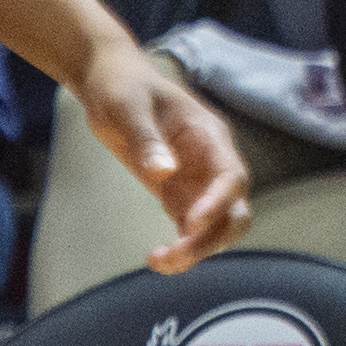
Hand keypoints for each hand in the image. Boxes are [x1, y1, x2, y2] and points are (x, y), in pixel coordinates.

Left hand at [77, 39, 252, 270]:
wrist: (111, 83)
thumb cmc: (123, 87)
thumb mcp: (128, 107)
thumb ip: (147, 139)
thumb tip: (164, 173)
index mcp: (209, 137)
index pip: (231, 176)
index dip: (218, 204)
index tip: (190, 225)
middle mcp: (210, 162)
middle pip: (234, 210)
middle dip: (213, 238)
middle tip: (176, 255)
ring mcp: (195, 180)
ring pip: (216, 225)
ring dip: (197, 249)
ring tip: (159, 262)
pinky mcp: (175, 193)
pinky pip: (189, 227)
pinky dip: (180, 247)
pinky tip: (157, 257)